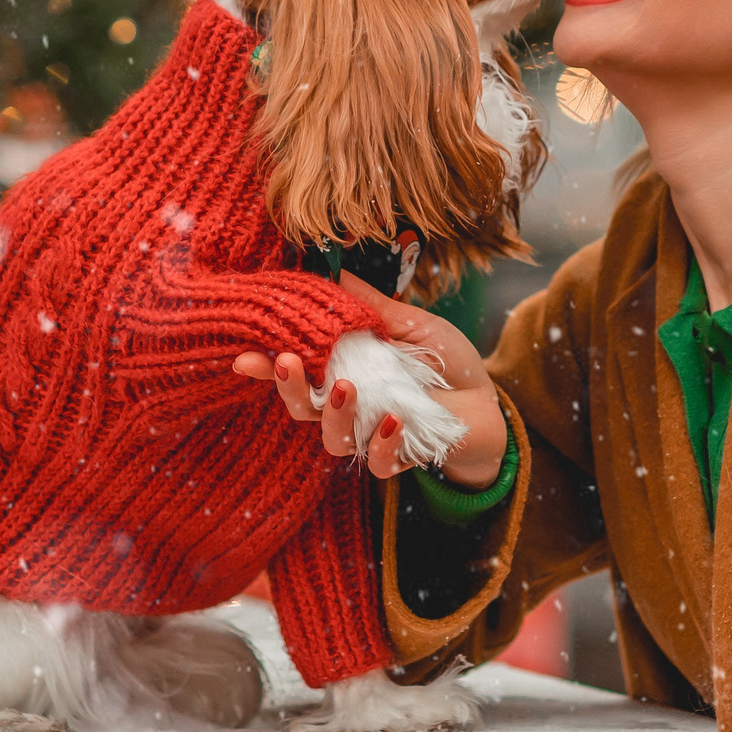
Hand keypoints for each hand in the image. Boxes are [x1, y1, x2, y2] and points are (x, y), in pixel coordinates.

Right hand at [234, 273, 506, 486]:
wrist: (487, 398)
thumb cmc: (443, 359)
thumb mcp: (407, 323)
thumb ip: (369, 306)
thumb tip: (333, 268)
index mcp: (342, 371)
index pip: (297, 371)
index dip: (267, 366)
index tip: (245, 355)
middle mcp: (348, 406)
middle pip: (301, 408)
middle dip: (287, 388)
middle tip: (287, 362)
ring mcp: (370, 434)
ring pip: (333, 438)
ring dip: (334, 414)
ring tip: (348, 387)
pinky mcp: (400, 456)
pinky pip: (379, 462)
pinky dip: (383, 443)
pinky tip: (396, 419)